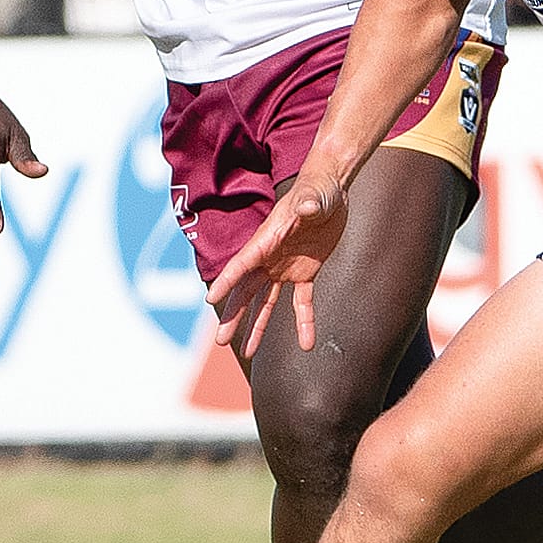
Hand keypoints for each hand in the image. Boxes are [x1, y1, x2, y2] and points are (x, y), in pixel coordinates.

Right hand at [208, 170, 347, 357]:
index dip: (227, 281)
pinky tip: (307, 344)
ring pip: (266, 303)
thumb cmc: (318, 188)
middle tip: (220, 341)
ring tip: (248, 353)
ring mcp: (285, 267)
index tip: (211, 298)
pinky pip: (302, 303)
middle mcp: (270, 258)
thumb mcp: (313, 196)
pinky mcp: (306, 272)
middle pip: (246, 291)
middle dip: (233, 314)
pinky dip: (304, 323)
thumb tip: (306, 207)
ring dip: (257, 327)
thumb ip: (308, 204)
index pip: (242, 264)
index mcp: (266, 240)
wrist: (330, 190)